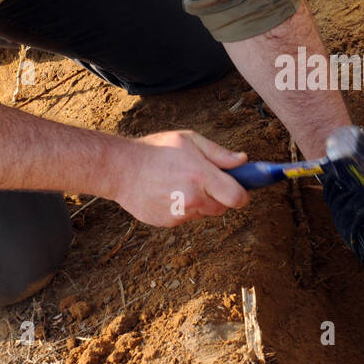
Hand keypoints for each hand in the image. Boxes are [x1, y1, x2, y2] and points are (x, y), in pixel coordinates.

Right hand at [110, 130, 248, 226]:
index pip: (238, 198)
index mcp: (202, 176)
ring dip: (200, 202)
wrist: (121, 168)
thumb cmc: (156, 149)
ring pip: (203, 212)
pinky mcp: (168, 222)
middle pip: (222, 207)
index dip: (243, 194)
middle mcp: (193, 199)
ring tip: (180, 182)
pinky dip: (183, 208)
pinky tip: (168, 192)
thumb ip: (219, 153)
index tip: (242, 188)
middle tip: (204, 180)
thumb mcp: (190, 140)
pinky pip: (186, 217)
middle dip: (219, 196)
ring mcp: (180, 214)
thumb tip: (243, 161)